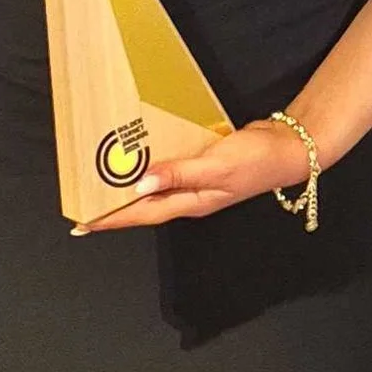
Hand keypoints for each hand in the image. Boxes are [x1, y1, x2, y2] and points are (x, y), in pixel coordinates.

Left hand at [86, 119, 312, 231]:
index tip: (83, 223)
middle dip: (114, 206)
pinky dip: (151, 167)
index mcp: (190, 202)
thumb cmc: (255, 161)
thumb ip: (179, 175)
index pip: (142, 214)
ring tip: (102, 180)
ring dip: (130, 186)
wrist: (289, 148)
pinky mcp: (202, 166)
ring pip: (155, 188)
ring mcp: (196, 183)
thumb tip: (140, 184)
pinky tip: (139, 157)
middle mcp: (189, 197)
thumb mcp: (216, 168)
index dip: (112, 219)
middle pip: (144, 206)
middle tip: (83, 200)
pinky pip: (168, 170)